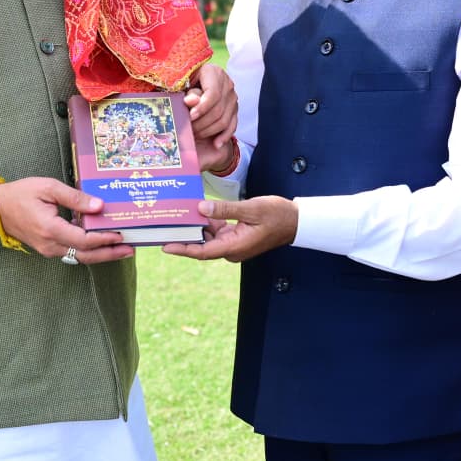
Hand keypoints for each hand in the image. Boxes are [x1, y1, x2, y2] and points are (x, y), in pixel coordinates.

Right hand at [0, 177, 132, 263]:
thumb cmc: (21, 194)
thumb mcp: (48, 187)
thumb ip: (75, 197)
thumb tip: (99, 206)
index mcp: (51, 229)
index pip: (84, 240)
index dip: (105, 239)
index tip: (122, 234)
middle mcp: (50, 244)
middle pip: (86, 255)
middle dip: (110, 254)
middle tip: (131, 249)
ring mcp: (48, 249)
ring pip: (80, 257)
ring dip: (102, 254)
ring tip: (122, 249)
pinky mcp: (48, 248)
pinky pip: (72, 253)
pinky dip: (89, 250)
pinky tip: (102, 244)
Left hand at [163, 195, 297, 262]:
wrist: (295, 221)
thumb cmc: (277, 215)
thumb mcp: (251, 209)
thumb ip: (225, 210)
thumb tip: (201, 209)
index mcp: (234, 247)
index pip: (202, 251)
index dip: (183, 249)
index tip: (165, 246)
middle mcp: (231, 249)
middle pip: (202, 246)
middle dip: (184, 236)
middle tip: (165, 225)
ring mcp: (233, 244)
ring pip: (208, 238)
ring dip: (195, 228)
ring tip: (176, 216)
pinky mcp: (236, 237)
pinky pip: (216, 232)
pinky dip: (207, 223)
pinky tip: (196, 211)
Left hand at [184, 63, 236, 163]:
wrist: (196, 82)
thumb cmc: (185, 82)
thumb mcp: (184, 83)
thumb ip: (187, 92)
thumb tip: (190, 101)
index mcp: (214, 72)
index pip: (213, 94)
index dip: (202, 107)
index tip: (190, 117)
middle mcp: (227, 84)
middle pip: (218, 109)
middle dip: (202, 123)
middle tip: (188, 130)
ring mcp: (232, 97)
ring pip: (224, 119)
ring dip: (209, 131)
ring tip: (195, 135)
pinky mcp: (234, 109)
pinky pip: (232, 125)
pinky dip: (224, 136)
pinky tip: (216, 144)